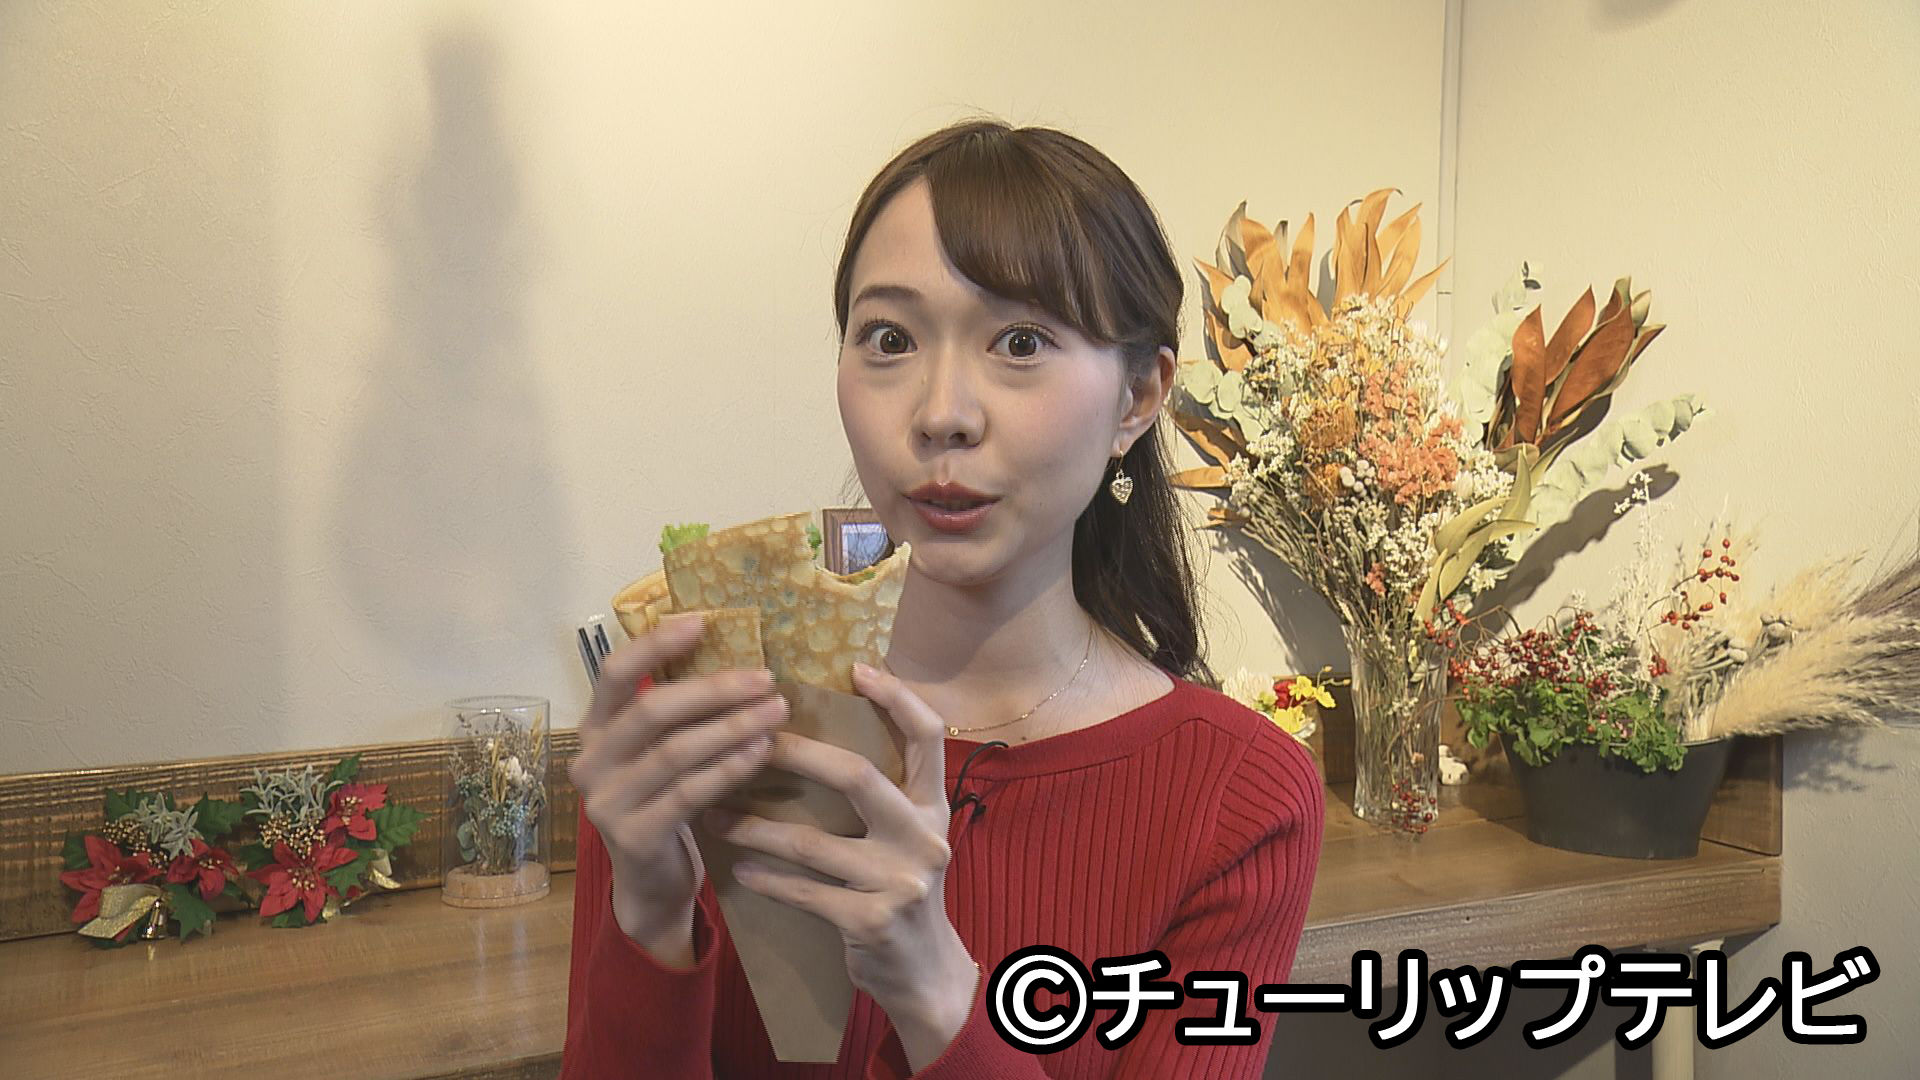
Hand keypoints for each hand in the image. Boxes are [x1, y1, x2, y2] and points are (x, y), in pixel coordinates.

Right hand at [568, 612, 790, 940]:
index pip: (614, 673)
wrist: (651, 883)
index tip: (702, 622)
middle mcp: (590, 761)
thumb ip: (677, 714)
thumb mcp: (661, 752)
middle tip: (765, 678)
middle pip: (652, 710)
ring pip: (675, 752)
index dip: (655, 645)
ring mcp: (606, 802)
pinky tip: (761, 752)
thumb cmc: (665, 801)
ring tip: (776, 711)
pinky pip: (688, 793)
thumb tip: (737, 655)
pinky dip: (728, 769)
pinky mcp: (632, 837)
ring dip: (731, 727)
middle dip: (714, 690)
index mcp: (594, 729)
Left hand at [698, 660, 978, 1063]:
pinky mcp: (871, 921)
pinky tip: (739, 867)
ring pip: (814, 841)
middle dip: (800, 754)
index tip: (857, 667)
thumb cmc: (900, 887)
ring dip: (757, 826)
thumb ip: (882, 790)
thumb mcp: (906, 833)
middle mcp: (924, 835)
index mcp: (934, 803)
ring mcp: (901, 880)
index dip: (897, 698)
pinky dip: (769, 878)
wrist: (924, 971)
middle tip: (752, 738)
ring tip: (715, 814)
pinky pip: (806, 892)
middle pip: (859, 776)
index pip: (928, 734)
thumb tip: (816, 728)